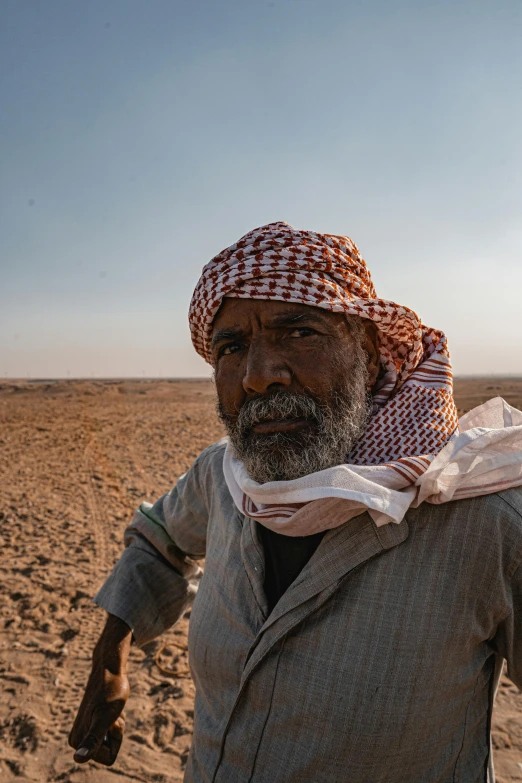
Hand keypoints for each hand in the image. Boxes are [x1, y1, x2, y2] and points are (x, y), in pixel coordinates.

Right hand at [68, 614, 131, 765]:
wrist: (109, 669)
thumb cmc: (111, 691)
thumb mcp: (105, 718)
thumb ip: (92, 740)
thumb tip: (78, 759)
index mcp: (77, 742)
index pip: (109, 758)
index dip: (116, 738)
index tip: (111, 719)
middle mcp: (76, 740)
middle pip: (109, 751)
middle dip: (116, 732)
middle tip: (112, 713)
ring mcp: (83, 731)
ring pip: (111, 741)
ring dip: (116, 725)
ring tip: (111, 709)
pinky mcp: (89, 724)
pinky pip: (110, 732)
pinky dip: (115, 720)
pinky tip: (110, 707)